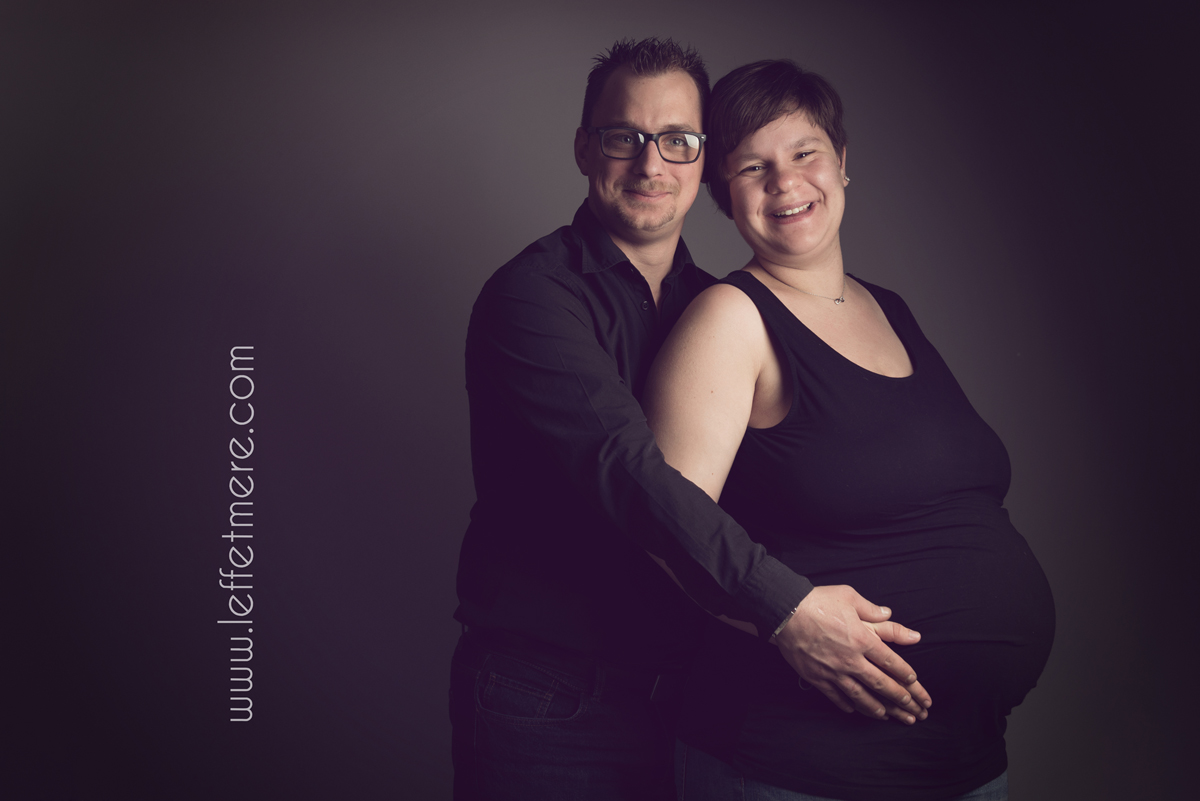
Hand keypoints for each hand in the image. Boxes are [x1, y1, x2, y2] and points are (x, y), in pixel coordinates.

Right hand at [772, 585, 931, 723]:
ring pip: (860, 696)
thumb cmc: (818, 601)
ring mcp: (833, 671)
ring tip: (889, 717)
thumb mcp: (849, 597)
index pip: (891, 662)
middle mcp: (851, 659)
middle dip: (901, 699)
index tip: (914, 683)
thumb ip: (872, 610)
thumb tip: (890, 613)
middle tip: (914, 709)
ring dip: (877, 709)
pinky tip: (855, 710)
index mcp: (862, 639)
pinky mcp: (816, 677)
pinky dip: (847, 704)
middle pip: (881, 684)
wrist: (785, 611)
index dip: (906, 674)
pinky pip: (836, 696)